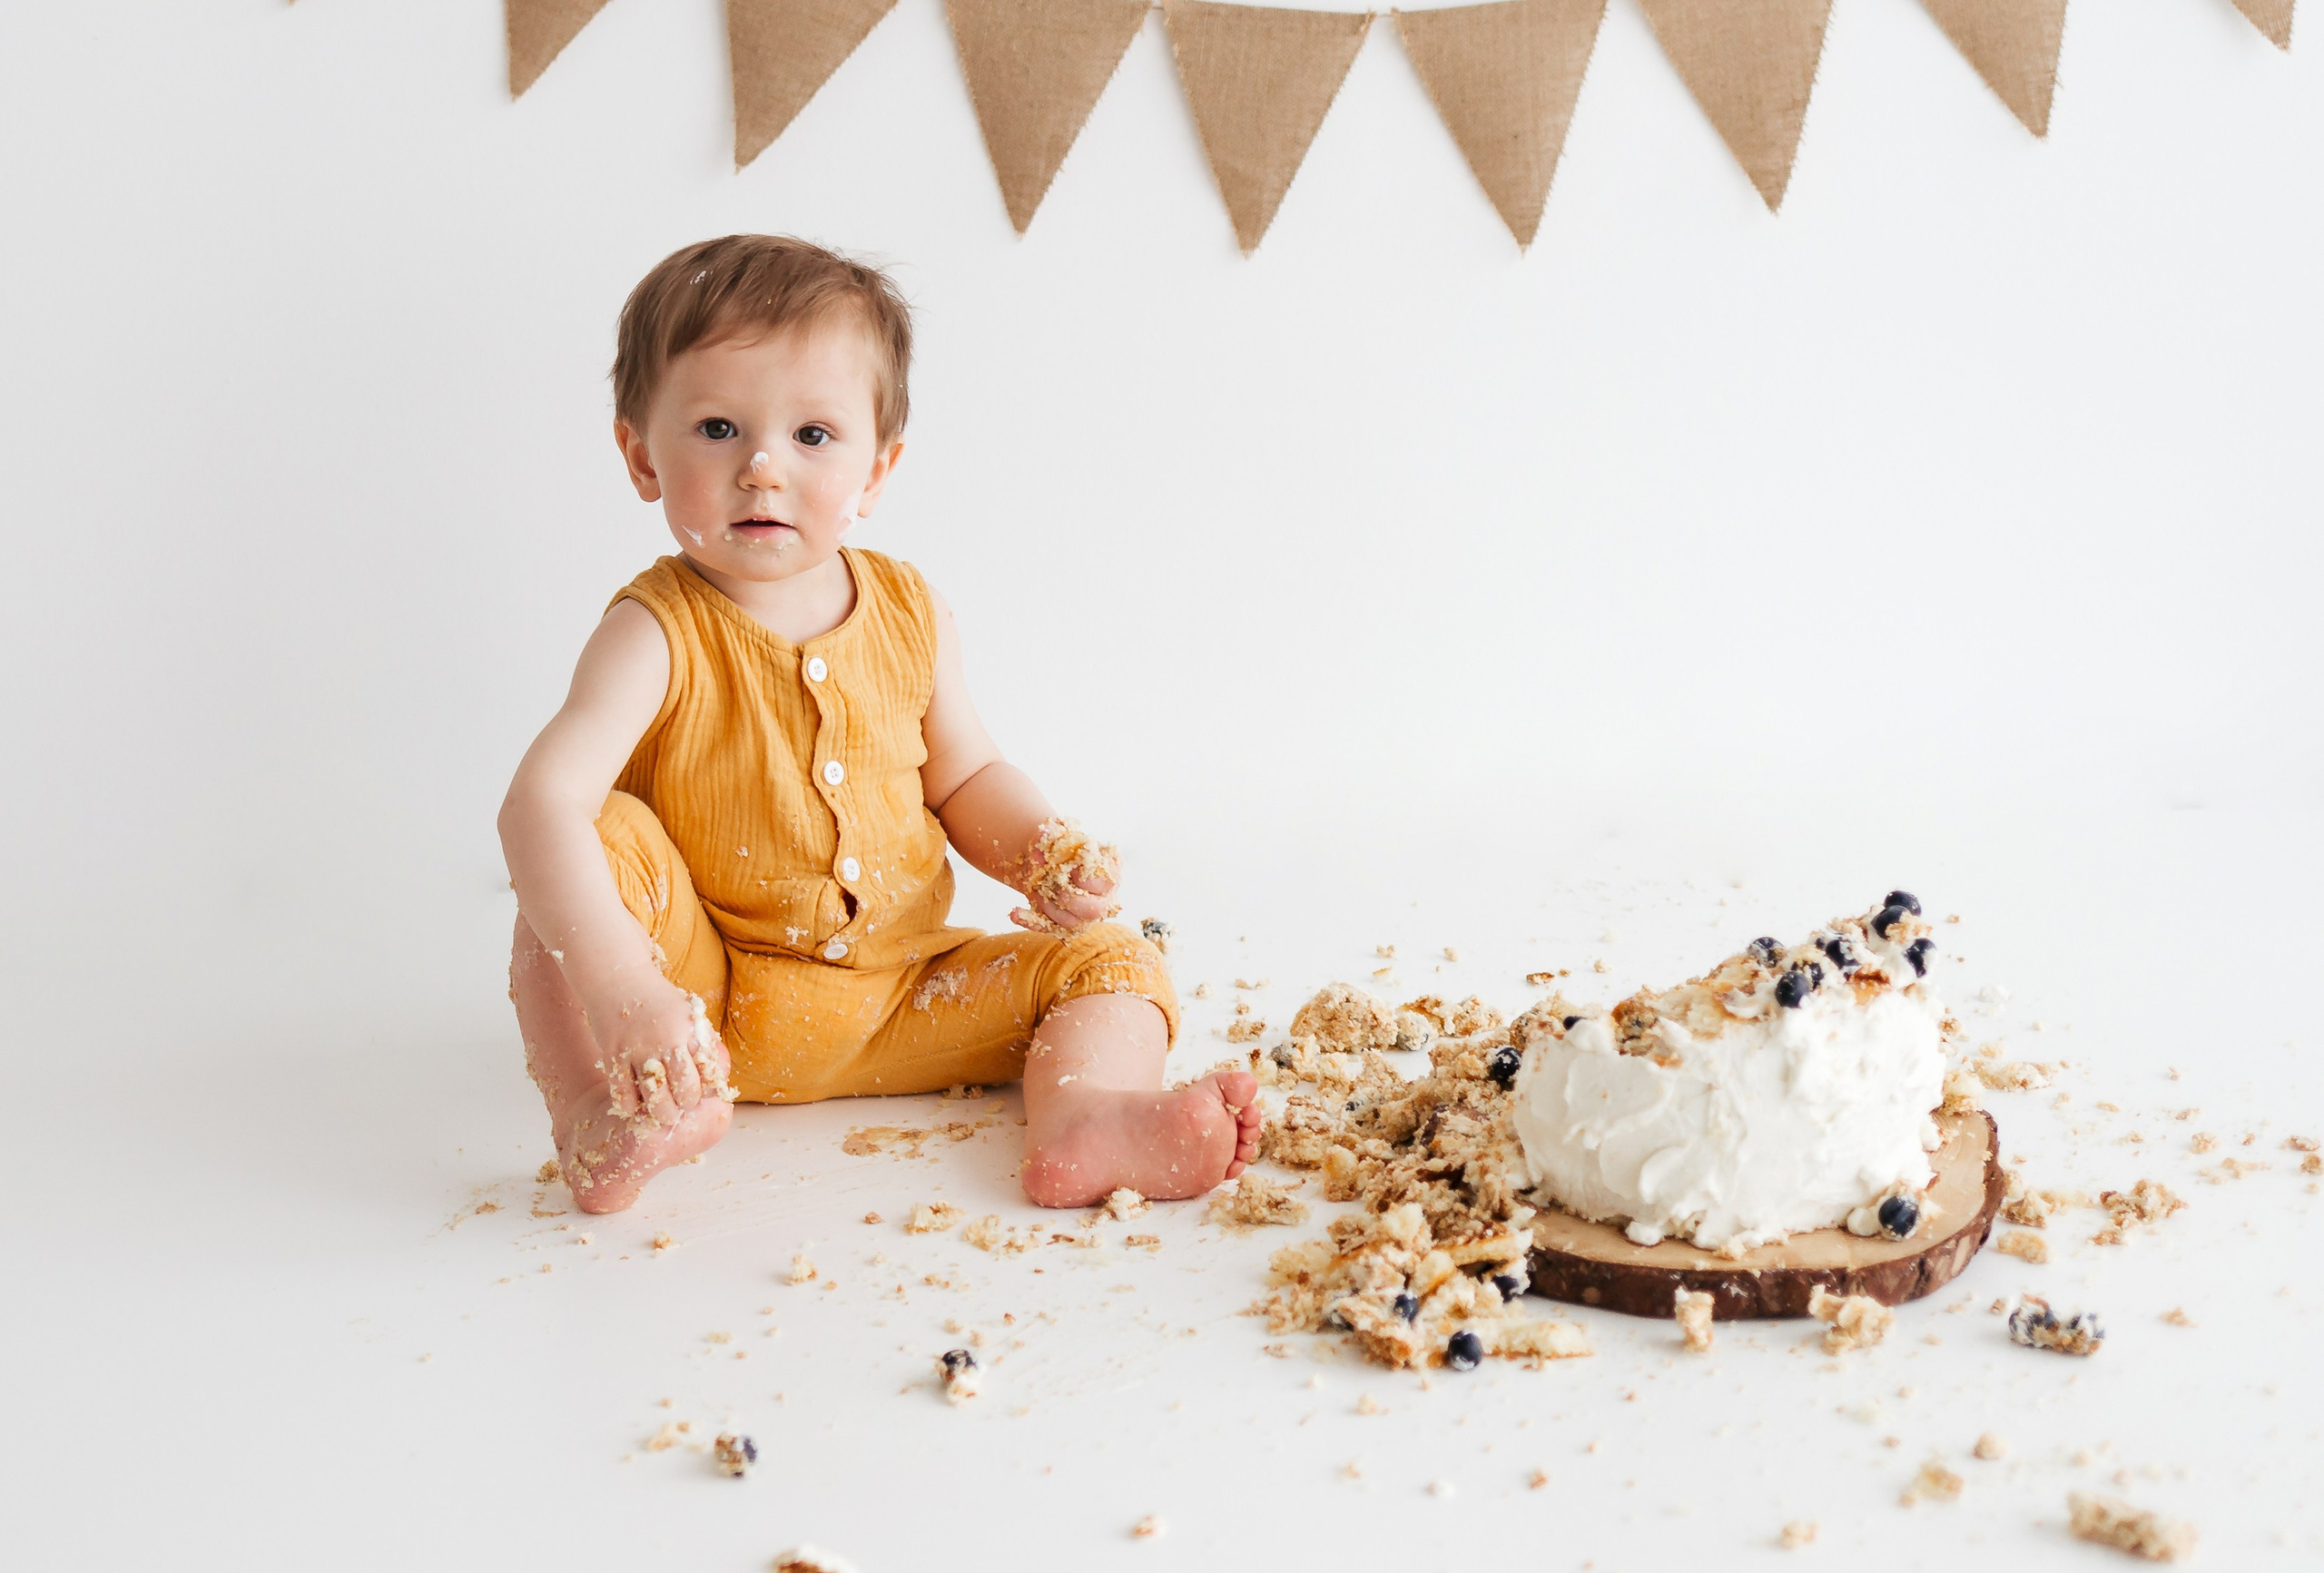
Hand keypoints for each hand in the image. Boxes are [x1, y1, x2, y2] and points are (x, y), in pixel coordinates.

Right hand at [593, 982, 732, 1124]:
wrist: (619, 979)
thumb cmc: (659, 1001)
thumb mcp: (689, 1015)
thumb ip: (702, 1043)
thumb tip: (717, 1079)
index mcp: (691, 1032)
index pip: (708, 1076)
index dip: (706, 1091)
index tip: (701, 1093)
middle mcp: (667, 1042)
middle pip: (684, 1093)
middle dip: (685, 1106)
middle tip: (681, 1107)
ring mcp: (638, 1050)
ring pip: (654, 1099)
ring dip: (661, 1113)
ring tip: (662, 1112)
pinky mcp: (613, 1055)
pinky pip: (623, 1094)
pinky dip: (629, 1107)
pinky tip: (634, 1105)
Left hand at [1007, 818, 1122, 935]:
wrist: (1047, 862)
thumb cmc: (1062, 848)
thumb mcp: (1058, 835)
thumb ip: (1051, 833)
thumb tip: (1043, 834)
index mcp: (1109, 872)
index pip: (1105, 882)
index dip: (1084, 877)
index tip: (1069, 868)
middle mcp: (1103, 898)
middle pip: (1093, 910)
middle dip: (1067, 896)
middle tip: (1050, 881)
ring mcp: (1084, 915)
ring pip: (1071, 922)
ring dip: (1048, 906)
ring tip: (1035, 889)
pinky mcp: (1064, 925)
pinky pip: (1048, 929)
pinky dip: (1030, 921)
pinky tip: (1015, 912)